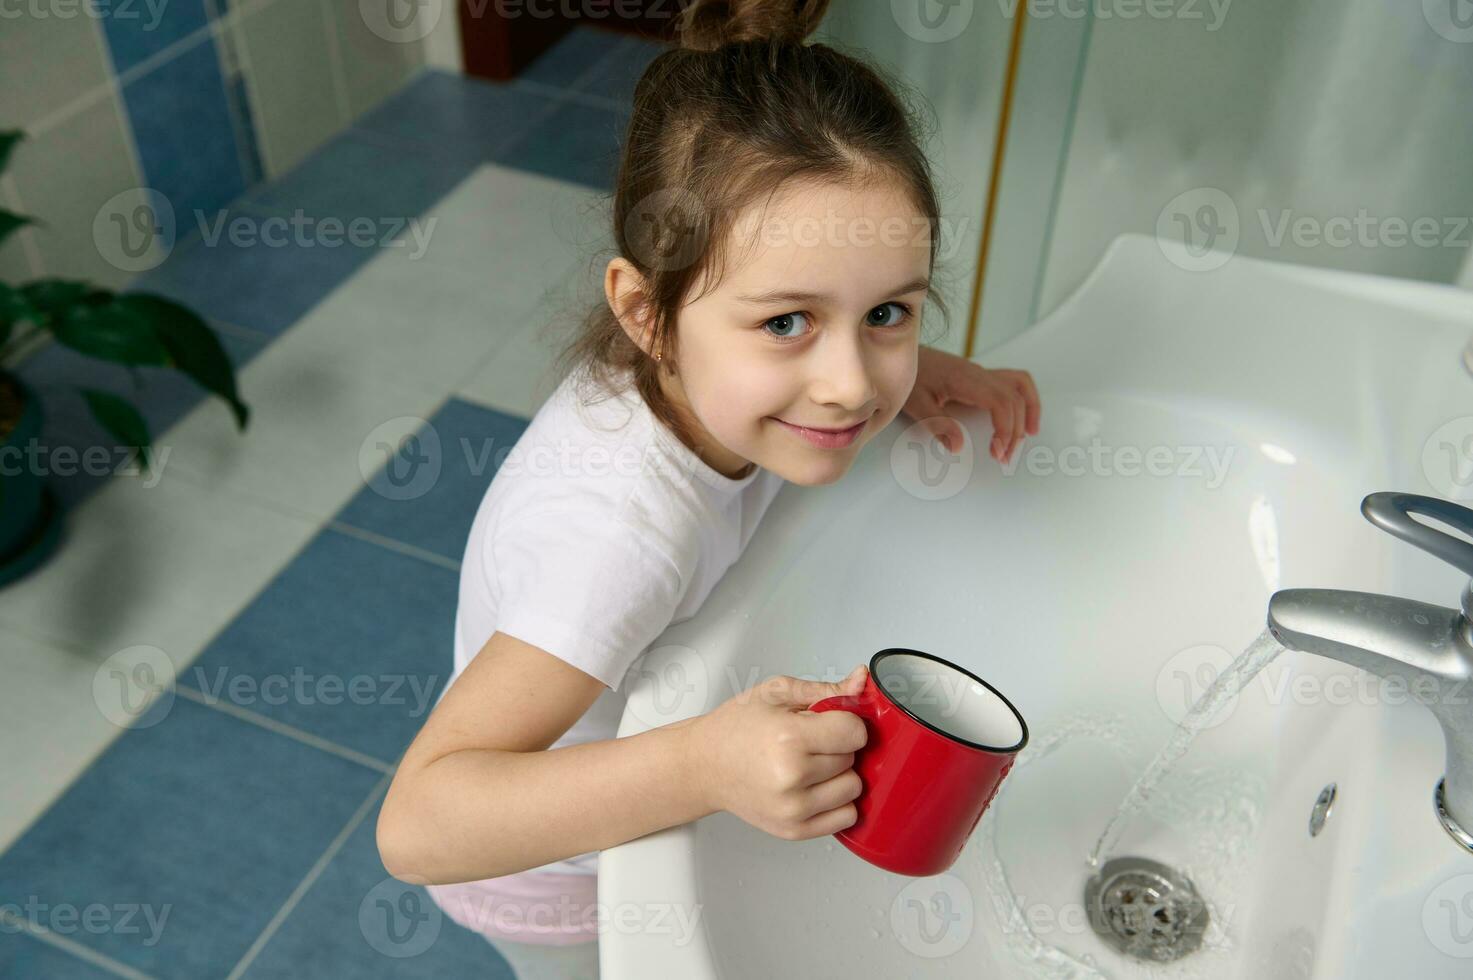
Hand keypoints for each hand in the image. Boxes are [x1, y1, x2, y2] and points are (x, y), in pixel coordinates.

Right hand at [688, 665, 869, 840]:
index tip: (828, 721)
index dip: (846, 721)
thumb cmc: (736, 727)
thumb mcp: (777, 693)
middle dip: (838, 746)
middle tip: (809, 742)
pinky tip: (814, 787)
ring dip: (839, 775)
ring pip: (854, 789)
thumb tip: (862, 681)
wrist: (703, 765)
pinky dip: (837, 802)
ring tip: (810, 765)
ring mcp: (793, 809)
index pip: (855, 732)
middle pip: (853, 759)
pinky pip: (846, 817)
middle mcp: (792, 777)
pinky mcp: (794, 831)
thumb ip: (826, 689)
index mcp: (788, 738)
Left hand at [902, 345, 1040, 462]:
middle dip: (1014, 430)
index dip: (1006, 427)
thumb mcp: (916, 402)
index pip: (1000, 401)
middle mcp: (978, 373)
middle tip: (1003, 457)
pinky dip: (1024, 399)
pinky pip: (1013, 382)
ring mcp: (982, 372)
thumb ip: (937, 424)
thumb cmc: (908, 377)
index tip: (998, 450)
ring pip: (1020, 386)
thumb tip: (958, 448)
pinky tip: (1022, 417)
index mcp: (965, 379)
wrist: (901, 353)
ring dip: (1028, 411)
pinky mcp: (981, 376)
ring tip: (1026, 437)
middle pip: (1013, 399)